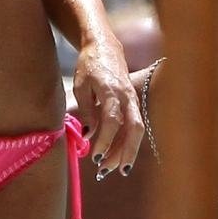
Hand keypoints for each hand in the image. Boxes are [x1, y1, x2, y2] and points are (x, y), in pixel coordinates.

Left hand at [73, 38, 143, 177]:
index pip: (112, 120)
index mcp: (112, 90)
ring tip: (109, 169)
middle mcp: (127, 96)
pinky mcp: (133, 103)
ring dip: (125, 151)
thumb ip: (86, 111)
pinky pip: (133, 126)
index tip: (95, 156)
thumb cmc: (89, 65)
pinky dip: (125, 142)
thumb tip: (89, 135)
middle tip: (115, 171)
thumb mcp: (81, 86)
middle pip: (134, 128)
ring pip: (136, 130)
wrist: (105, 46)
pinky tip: (115, 156)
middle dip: (127, 152)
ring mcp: (133, 100)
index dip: (105, 140)